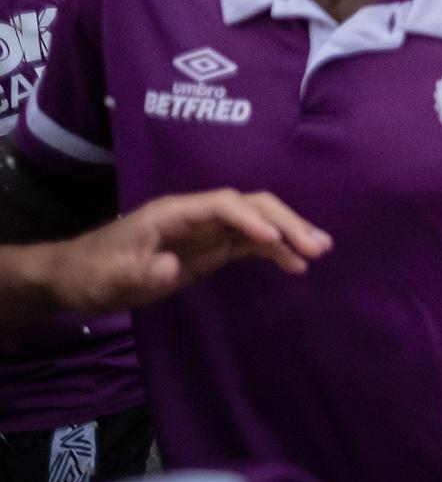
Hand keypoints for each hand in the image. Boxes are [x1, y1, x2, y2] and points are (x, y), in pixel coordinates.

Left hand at [49, 189, 331, 312]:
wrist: (80, 277)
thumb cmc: (93, 272)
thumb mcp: (109, 277)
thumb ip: (140, 271)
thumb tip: (174, 267)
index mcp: (175, 212)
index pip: (222, 204)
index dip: (249, 217)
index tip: (272, 238)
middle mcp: (198, 215)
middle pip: (250, 206)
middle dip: (284, 222)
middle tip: (315, 246)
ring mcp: (208, 231)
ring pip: (258, 222)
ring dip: (289, 233)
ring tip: (320, 251)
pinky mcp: (212, 249)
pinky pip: (252, 244)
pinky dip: (275, 251)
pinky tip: (296, 265)